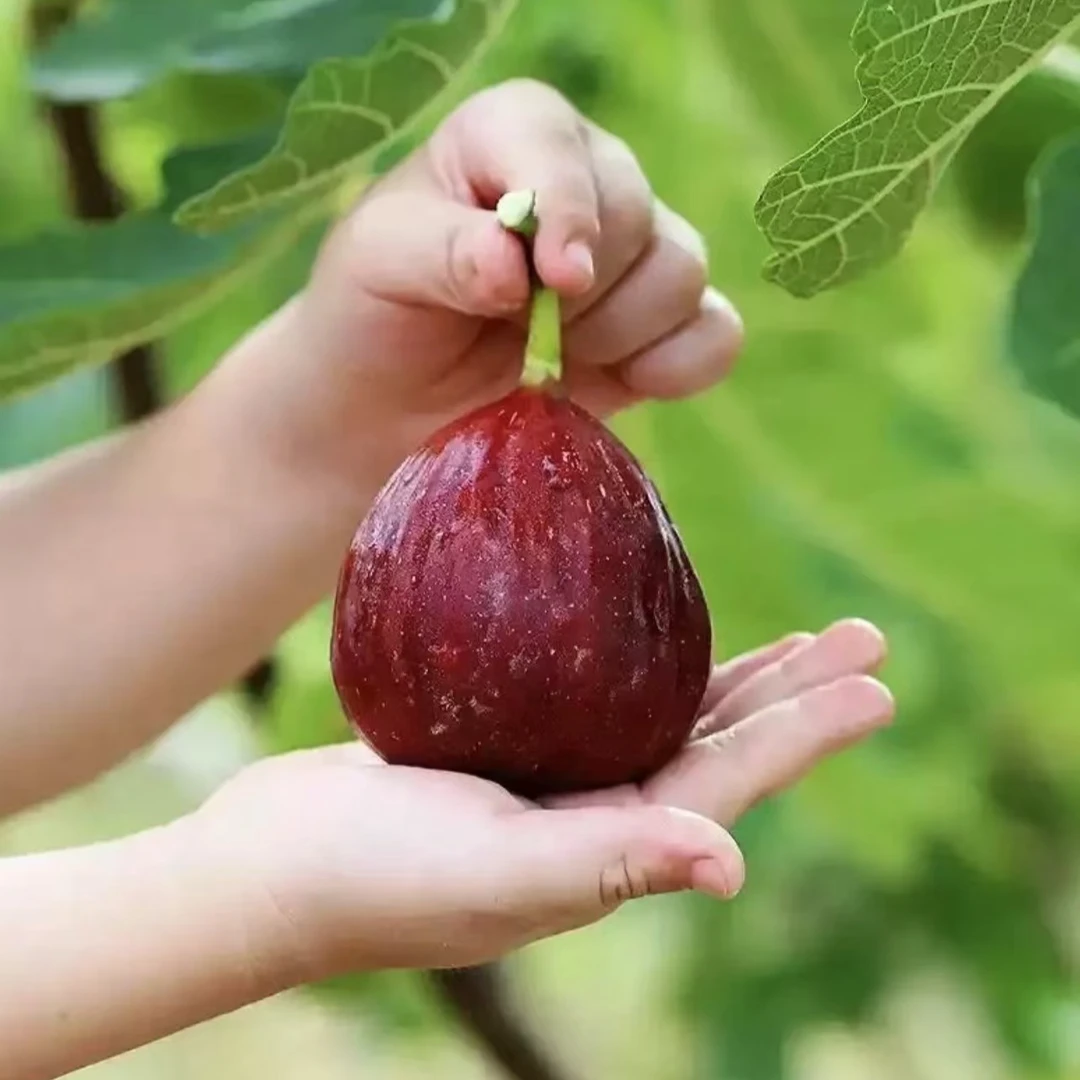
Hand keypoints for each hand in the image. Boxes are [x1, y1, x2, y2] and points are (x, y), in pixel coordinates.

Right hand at [195, 619, 891, 983]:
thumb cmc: (369, 880)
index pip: (731, 780)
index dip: (807, 733)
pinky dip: (633, 648)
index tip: (875, 681)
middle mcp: (594, 813)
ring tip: (798, 633)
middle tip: (862, 636)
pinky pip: (590, 684)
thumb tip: (732, 863)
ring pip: (664, 710)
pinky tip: (649, 613)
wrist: (266, 865)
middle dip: (794, 692)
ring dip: (735, 672)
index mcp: (608, 849)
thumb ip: (607, 865)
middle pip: (717, 739)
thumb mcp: (492, 873)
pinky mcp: (503, 738)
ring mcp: (551, 774)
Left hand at [242, 78, 743, 490]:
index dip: (566, 210)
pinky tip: (625, 381)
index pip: (558, 146)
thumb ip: (440, 252)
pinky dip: (681, 364)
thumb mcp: (377, 268)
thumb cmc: (376, 315)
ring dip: (618, 333)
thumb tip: (515, 265)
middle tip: (517, 336)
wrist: (394, 406)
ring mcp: (630, 257)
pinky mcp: (658, 329)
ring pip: (682, 273)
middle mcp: (584, 183)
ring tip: (550, 362)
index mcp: (510, 137)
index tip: (553, 281)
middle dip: (578, 294)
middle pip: (636, 215)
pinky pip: (716, 334)